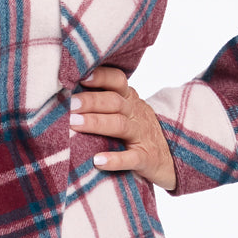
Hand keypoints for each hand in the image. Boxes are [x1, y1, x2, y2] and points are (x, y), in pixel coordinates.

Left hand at [69, 65, 176, 190]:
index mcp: (129, 98)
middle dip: (90, 101)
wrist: (173, 156)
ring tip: (74, 125)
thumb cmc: (138, 130)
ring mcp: (142, 135)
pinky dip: (115, 160)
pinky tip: (97, 161)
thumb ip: (103, 101)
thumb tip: (64, 94)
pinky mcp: (146, 158)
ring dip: (96, 123)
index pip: (117, 80)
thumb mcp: (126, 110)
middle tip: (69, 104)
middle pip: (114, 101)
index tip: (80, 76)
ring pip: (120, 125)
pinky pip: (132, 158)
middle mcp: (136, 113)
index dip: (101, 76)